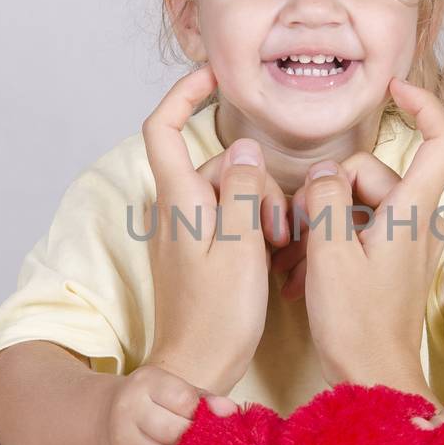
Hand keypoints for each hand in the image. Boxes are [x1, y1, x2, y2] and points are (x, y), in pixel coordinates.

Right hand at [97, 365, 238, 444]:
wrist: (107, 415)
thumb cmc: (153, 401)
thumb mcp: (175, 389)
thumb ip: (204, 399)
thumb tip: (231, 411)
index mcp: (146, 382)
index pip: (184, 401)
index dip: (203, 414)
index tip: (214, 419)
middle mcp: (128, 408)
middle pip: (174, 432)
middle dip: (196, 439)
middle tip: (207, 440)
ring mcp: (122, 438)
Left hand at [141, 65, 283, 392]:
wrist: (195, 370)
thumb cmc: (218, 317)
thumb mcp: (240, 245)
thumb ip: (241, 188)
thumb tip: (242, 149)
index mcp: (178, 200)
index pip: (165, 127)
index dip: (185, 93)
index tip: (215, 75)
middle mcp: (173, 210)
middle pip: (214, 164)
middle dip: (253, 179)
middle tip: (278, 224)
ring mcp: (182, 232)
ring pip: (226, 192)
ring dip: (258, 208)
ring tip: (278, 245)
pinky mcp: (195, 253)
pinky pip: (225, 220)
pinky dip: (250, 227)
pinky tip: (271, 255)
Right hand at [296, 78, 443, 385]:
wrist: (374, 381)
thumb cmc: (355, 324)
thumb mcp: (327, 254)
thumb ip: (323, 199)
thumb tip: (324, 171)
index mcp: (413, 211)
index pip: (442, 139)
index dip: (424, 104)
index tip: (392, 87)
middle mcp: (421, 221)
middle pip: (376, 173)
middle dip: (331, 190)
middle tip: (295, 229)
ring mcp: (411, 243)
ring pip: (363, 203)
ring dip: (326, 222)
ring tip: (295, 261)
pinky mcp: (398, 262)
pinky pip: (364, 231)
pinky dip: (335, 242)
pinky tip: (304, 274)